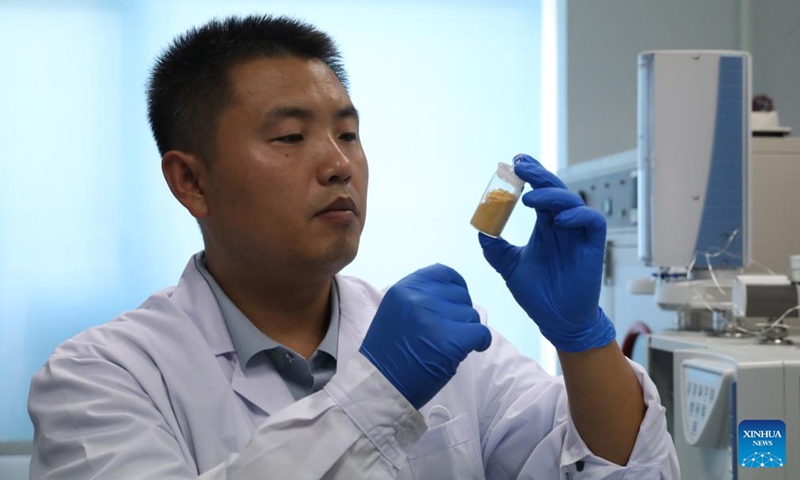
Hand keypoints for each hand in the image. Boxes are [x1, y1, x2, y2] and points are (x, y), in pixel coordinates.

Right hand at [360, 264, 491, 408]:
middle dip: (460, 313)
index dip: (455, 288)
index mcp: (405, 288)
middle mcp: (420, 297)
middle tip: (449, 332)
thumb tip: (451, 294)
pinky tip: (470, 350)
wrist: (380, 385)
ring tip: (450, 345)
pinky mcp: (452, 340)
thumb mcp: (396, 311)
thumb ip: (419, 297)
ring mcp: (436, 318)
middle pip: (460, 295)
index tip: (454, 303)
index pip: (444, 273)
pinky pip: (481, 333)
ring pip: (472, 314)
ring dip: (467, 329)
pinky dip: (480, 342)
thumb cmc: (388, 352)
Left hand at [478, 154, 614, 352]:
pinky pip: (592, 221)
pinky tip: (559, 219)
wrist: (555, 320)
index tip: (513, 163)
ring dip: (552, 196)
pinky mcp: (593, 246)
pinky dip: (577, 216)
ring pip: (572, 202)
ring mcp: (579, 234)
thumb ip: (496, 248)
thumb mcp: (509, 267)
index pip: (539, 192)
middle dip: (538, 176)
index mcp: (545, 225)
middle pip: (554, 190)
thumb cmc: (537, 293)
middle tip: (521, 166)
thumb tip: (481, 230)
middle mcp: (563, 225)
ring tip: (532, 199)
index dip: (530, 176)